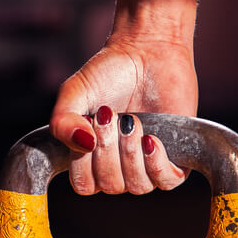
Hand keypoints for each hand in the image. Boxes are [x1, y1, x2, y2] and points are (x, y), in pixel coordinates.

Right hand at [49, 37, 194, 195]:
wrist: (148, 51)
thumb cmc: (108, 72)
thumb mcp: (74, 94)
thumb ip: (61, 122)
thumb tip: (82, 145)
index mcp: (90, 158)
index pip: (84, 184)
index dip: (84, 160)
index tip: (89, 122)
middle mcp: (118, 166)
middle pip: (109, 185)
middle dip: (108, 149)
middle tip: (112, 114)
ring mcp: (146, 164)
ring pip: (137, 186)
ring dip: (131, 153)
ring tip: (133, 121)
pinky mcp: (175, 156)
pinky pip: (166, 181)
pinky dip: (156, 163)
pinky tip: (150, 139)